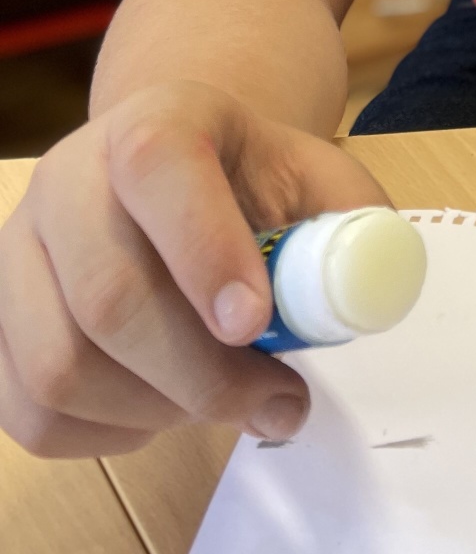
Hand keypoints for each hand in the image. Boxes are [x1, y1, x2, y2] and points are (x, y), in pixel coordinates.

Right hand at [0, 81, 388, 457]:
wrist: (178, 172)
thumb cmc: (254, 183)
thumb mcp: (319, 179)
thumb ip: (351, 229)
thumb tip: (363, 294)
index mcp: (157, 120)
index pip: (161, 166)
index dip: (206, 250)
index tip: (257, 325)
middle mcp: (69, 179)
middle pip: (107, 295)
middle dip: (203, 372)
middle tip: (279, 400)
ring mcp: (19, 254)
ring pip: (63, 367)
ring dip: (162, 409)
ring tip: (231, 399)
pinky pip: (35, 414)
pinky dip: (113, 434)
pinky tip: (168, 406)